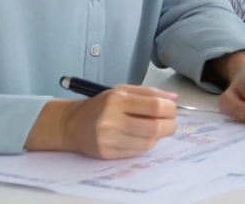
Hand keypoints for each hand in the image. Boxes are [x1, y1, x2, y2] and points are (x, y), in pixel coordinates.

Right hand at [27, 85, 178, 159]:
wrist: (70, 125)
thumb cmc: (100, 105)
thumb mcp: (121, 90)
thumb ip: (149, 92)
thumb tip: (174, 98)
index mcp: (118, 99)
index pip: (156, 106)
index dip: (170, 110)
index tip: (171, 110)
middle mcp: (112, 119)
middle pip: (155, 127)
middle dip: (170, 126)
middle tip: (170, 123)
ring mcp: (108, 139)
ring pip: (148, 142)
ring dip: (158, 136)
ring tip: (154, 129)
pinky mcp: (106, 154)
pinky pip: (136, 152)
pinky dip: (145, 144)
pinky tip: (141, 137)